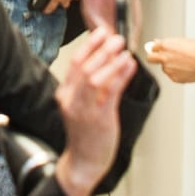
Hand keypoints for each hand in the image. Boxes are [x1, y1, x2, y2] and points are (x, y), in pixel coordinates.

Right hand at [52, 28, 136, 195]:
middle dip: (101, 49)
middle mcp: (71, 100)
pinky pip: (110, 92)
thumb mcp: (82, 107)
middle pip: (84, 67)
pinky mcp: (98, 119)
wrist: (83, 162)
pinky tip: (129, 66)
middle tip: (116, 38)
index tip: (100, 33)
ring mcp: (83, 110)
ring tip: (124, 50)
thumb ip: (92, 86)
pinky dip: (120, 76)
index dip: (89, 46)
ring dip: (110, 61)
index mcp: (65, 94)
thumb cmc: (85, 134)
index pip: (75, 63)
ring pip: (94, 78)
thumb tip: (110, 61)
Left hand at [145, 36, 194, 83]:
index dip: (156, 49)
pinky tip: (186, 69)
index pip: (152, 47)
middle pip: (150, 59)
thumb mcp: (182, 41)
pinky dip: (177, 73)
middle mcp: (164, 57)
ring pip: (164, 68)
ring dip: (170, 66)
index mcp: (165, 45)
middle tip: (159, 58)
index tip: (157, 50)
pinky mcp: (173, 78)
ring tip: (184, 63)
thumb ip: (168, 43)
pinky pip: (172, 75)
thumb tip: (158, 43)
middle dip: (153, 58)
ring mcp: (168, 69)